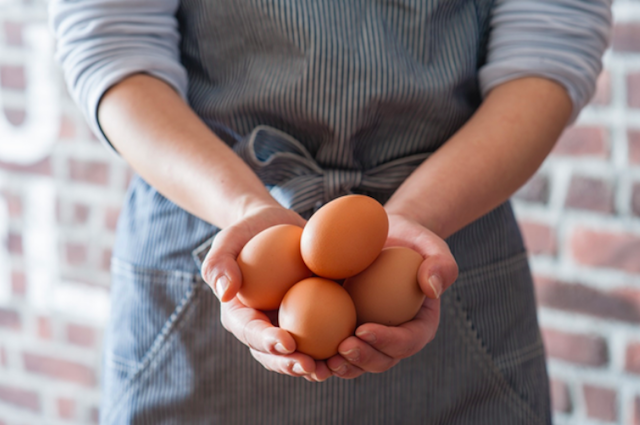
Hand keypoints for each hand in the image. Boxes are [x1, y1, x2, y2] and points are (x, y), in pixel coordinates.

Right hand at [200, 204, 332, 381]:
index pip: (250, 332)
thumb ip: (219, 262)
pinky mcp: (312, 319)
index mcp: (240, 314)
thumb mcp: (229, 239)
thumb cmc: (249, 231)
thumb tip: (225, 292)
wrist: (276, 226)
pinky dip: (334, 347)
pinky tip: (352, 348)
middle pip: (273, 354)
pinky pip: (322, 337)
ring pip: (298, 355)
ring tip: (331, 367)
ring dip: (313, 367)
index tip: (287, 341)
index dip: (267, 341)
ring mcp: (288, 325)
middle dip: (290, 364)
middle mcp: (263, 327)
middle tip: (310, 366)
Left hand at [326, 212, 457, 378]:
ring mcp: (371, 336)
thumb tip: (432, 288)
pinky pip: (336, 347)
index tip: (364, 329)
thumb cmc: (411, 241)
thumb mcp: (432, 245)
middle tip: (341, 348)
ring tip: (324, 359)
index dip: (387, 341)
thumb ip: (441, 264)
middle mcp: (396, 338)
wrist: (383, 237)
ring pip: (358, 363)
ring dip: (342, 366)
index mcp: (420, 325)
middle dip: (363, 359)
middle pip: (382, 360)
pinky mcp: (348, 330)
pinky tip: (305, 348)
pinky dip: (323, 353)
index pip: (408, 341)